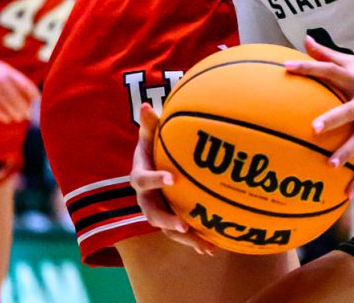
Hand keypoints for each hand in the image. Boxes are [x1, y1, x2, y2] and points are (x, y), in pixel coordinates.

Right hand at [0, 55, 37, 122]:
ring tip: (19, 118)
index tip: (38, 101)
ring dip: (14, 113)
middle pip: (16, 97)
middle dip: (23, 107)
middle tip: (28, 115)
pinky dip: (1, 114)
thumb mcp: (5, 70)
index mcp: (10, 73)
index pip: (26, 84)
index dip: (33, 94)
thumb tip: (30, 94)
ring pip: (5, 104)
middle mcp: (2, 80)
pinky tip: (7, 119)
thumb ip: (16, 79)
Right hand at [129, 103, 216, 255]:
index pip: (143, 180)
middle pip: (153, 214)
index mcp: (140, 177)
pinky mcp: (171, 217)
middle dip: (168, 221)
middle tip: (184, 225)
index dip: (156, 179)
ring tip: (204, 245)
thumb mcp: (150, 134)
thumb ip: (150, 123)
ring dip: (185, 237)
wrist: (152, 165)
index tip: (171, 178)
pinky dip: (195, 240)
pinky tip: (213, 248)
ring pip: (168, 228)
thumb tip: (146, 105)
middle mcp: (146, 199)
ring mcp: (158, 210)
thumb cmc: (153, 145)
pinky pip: (181, 231)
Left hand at [286, 35, 353, 197]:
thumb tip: (305, 40)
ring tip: (331, 165)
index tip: (287, 69)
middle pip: (349, 110)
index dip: (309, 69)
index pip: (330, 72)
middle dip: (334, 119)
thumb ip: (329, 55)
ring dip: (347, 152)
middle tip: (315, 128)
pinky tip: (347, 195)